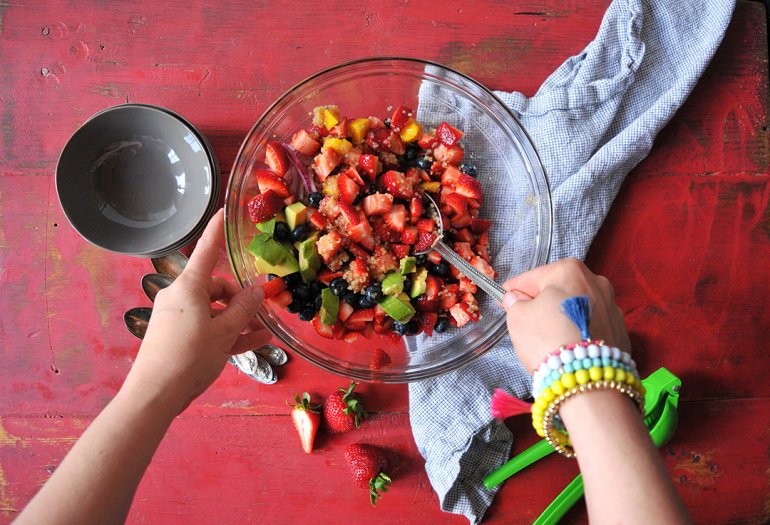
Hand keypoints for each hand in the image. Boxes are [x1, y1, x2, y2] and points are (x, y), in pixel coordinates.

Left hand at [122, 209, 271, 411]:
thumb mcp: (224, 333)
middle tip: (263, 315)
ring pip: (215, 311)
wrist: (154, 395)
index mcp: (188, 287)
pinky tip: (254, 342)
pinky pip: (208, 327)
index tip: (225, 211)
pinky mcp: (178, 337)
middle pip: (217, 287)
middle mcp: (180, 296)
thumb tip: (257, 291)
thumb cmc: (189, 357)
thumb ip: (244, 309)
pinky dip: (228, 333)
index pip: (207, 250)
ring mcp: (177, 317)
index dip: (217, 230)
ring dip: (239, 320)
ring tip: (264, 333)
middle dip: (241, 300)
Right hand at [501, 258, 630, 371]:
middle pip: (559, 291)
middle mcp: (597, 283)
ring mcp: (612, 308)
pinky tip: (567, 347)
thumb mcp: (518, 318)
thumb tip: (516, 299)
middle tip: (525, 319)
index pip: (532, 278)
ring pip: (577, 309)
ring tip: (547, 338)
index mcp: (569, 271)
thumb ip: (515, 303)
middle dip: (542, 303)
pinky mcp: (621, 333)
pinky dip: (578, 333)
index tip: (505, 298)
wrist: (586, 381)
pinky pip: (591, 327)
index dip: (515, 290)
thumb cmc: (547, 340)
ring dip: (562, 318)